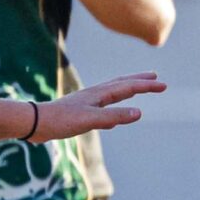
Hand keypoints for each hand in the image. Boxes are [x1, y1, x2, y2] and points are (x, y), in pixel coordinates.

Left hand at [32, 72, 165, 140]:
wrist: (36, 122)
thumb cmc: (61, 121)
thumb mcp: (90, 121)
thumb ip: (114, 117)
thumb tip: (139, 112)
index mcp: (99, 95)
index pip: (128, 87)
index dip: (146, 86)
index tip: (164, 85)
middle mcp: (95, 94)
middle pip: (122, 83)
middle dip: (140, 80)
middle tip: (156, 78)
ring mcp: (88, 101)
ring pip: (113, 90)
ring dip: (128, 87)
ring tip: (138, 86)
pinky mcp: (81, 109)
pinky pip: (105, 101)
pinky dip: (116, 100)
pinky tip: (114, 110)